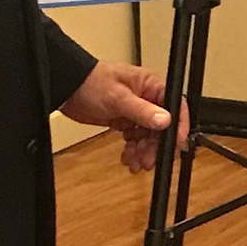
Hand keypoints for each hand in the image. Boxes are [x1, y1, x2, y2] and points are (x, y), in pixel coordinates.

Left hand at [59, 61, 185, 171]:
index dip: (179, 124)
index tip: (177, 142)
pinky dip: (132, 149)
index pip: (174, 105)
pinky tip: (127, 157)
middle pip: (161, 125)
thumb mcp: (118, 98)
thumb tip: (166, 120)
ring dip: (143, 150)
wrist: (67, 88)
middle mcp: (146, 98)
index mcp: (151, 85)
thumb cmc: (92, 82)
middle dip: (156, 144)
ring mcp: (135, 110)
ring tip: (136, 163)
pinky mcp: (124, 120)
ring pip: (148, 135)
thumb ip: (142, 110)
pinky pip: (134, 138)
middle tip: (149, 160)